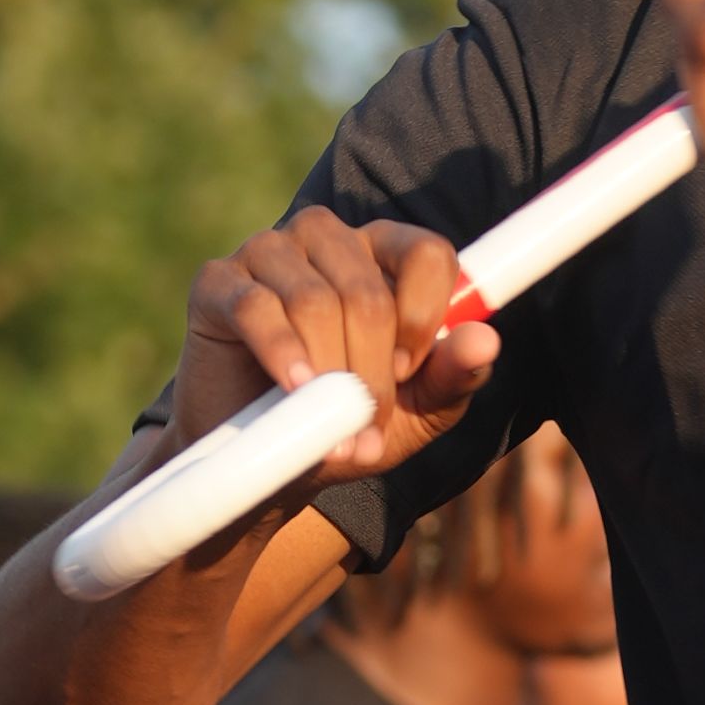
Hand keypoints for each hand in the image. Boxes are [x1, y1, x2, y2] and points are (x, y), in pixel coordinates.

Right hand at [163, 207, 498, 509]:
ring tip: (330, 430)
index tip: (410, 371)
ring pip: (314, 301)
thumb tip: (487, 340)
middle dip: (373, 371)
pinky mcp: (218, 283)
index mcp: (382, 254)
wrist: (266, 466)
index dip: (424, 316)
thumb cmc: (347, 427)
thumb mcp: (416, 413)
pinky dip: (282, 355)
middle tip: (367, 427)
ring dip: (329, 375)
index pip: (426, 252)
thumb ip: (454, 375)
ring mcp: (268, 252)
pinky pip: (257, 308)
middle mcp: (326, 238)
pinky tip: (293, 391)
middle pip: (367, 291)